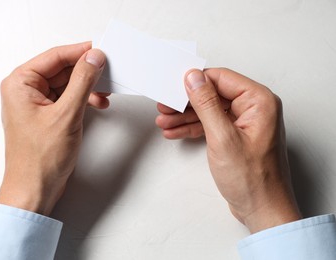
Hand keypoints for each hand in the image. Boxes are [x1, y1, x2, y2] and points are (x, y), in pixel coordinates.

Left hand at [0, 42, 105, 215]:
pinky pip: (68, 98)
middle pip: (62, 69)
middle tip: (108, 71)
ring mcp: (37, 104)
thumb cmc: (40, 158)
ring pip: (67, 84)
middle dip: (86, 72)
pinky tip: (98, 104)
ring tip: (105, 92)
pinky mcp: (48, 116)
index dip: (80, 52)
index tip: (101, 50)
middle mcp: (26, 91)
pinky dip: (84, 99)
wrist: (35, 189)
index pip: (55, 57)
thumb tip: (94, 58)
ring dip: (87, 87)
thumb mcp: (67, 114)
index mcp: (20, 84)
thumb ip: (82, 82)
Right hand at [156, 68, 300, 232]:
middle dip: (186, 102)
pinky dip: (193, 128)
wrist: (262, 209)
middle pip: (213, 95)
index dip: (195, 81)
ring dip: (185, 117)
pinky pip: (211, 125)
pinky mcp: (236, 136)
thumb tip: (194, 79)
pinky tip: (176, 131)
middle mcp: (254, 109)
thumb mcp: (223, 137)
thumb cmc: (254, 180)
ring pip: (209, 110)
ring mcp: (245, 123)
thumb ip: (206, 104)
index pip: (221, 78)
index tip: (174, 86)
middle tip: (165, 106)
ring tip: (165, 121)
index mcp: (259, 101)